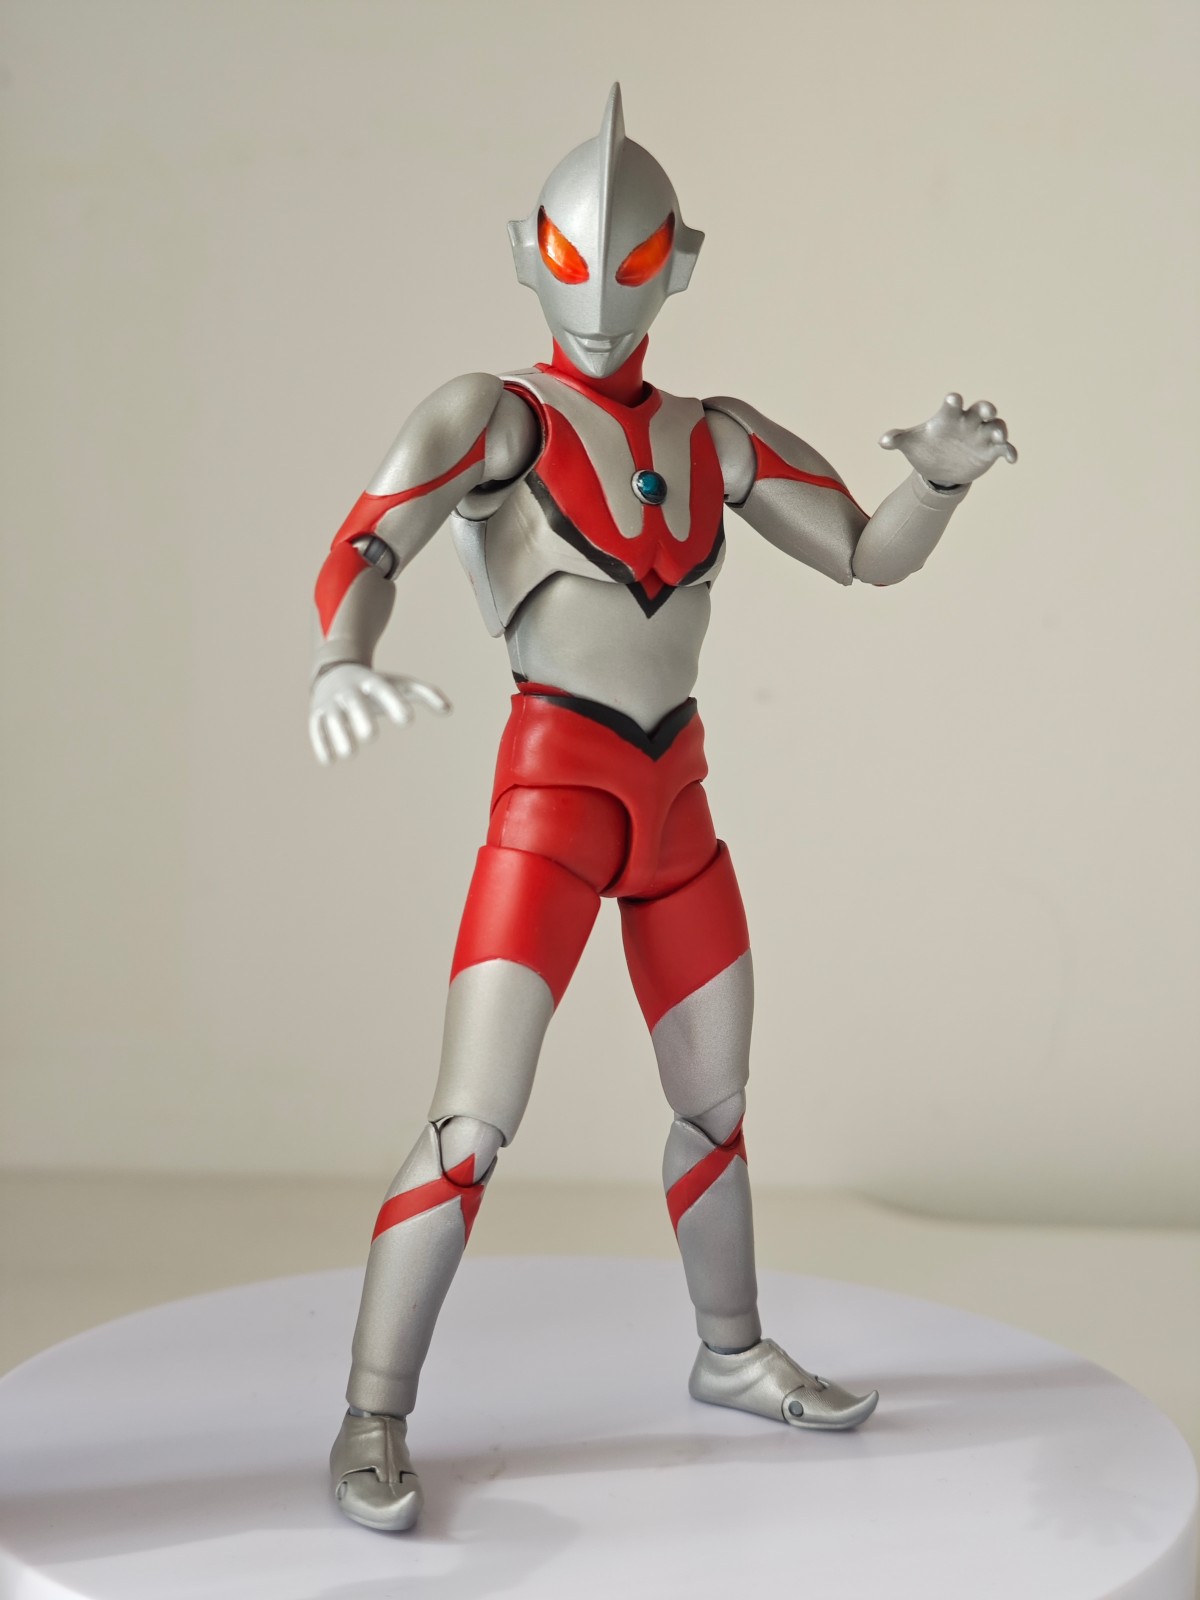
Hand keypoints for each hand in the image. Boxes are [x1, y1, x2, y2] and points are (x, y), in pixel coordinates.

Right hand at [308, 663, 450, 764]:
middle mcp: (348, 690)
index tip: (408, 720)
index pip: (383, 690)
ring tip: (351, 754)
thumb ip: (426, 694)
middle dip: (360, 717)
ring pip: (331, 718)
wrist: (335, 672)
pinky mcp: (317, 714)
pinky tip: (329, 761)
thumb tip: (449, 710)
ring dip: (339, 735)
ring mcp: (331, 702)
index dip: (394, 703)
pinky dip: (321, 744)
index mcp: (371, 681)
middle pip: (353, 702)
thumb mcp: (401, 684)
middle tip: (371, 737)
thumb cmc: (376, 685)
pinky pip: (316, 729)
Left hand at [880, 394, 1016, 484]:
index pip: (953, 405)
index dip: (954, 401)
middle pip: (981, 410)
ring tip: (999, 438)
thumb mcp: (911, 445)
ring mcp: (981, 436)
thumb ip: (898, 439)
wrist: (939, 470)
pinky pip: (1004, 448)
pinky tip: (1011, 459)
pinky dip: (1009, 451)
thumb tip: (883, 441)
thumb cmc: (927, 449)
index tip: (953, 399)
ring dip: (999, 430)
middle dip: (986, 409)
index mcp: (949, 417)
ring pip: (996, 427)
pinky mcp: (991, 451)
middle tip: (988, 411)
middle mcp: (969, 422)